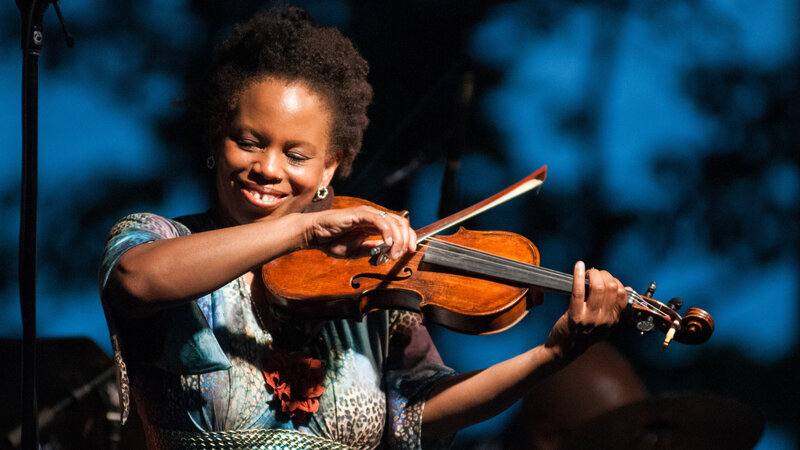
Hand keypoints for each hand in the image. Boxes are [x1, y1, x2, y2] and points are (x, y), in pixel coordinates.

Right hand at [302, 205, 416, 259]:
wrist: (314, 234)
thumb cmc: (332, 241)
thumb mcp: (356, 251)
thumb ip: (372, 250)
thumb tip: (388, 252)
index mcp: (375, 225)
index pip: (399, 227)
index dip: (409, 238)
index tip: (410, 251)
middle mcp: (374, 217)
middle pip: (400, 223)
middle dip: (406, 239)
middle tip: (402, 254)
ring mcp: (367, 214)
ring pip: (392, 221)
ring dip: (397, 239)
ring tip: (393, 253)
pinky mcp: (359, 214)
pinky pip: (378, 220)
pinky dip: (386, 231)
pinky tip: (386, 242)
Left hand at [545, 261, 627, 362]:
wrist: (564, 351)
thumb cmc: (581, 334)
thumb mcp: (603, 324)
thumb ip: (614, 308)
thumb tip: (626, 289)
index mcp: (613, 319)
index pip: (622, 294)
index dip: (614, 281)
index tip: (604, 278)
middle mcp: (605, 319)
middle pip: (612, 287)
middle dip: (603, 274)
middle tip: (593, 274)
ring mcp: (591, 318)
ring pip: (599, 287)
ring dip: (593, 274)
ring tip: (587, 273)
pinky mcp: (575, 316)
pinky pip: (579, 291)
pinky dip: (578, 275)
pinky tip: (578, 267)